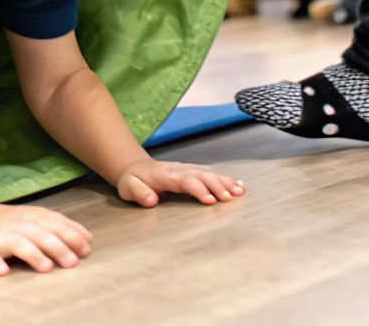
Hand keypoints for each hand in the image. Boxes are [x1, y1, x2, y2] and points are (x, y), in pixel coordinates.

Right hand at [0, 199, 93, 275]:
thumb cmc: (9, 222)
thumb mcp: (34, 219)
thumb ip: (59, 227)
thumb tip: (88, 239)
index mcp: (31, 217)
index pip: (54, 223)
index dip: (71, 234)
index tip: (86, 249)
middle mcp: (16, 224)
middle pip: (39, 234)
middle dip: (57, 247)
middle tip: (72, 262)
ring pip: (16, 242)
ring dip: (32, 254)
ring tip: (46, 268)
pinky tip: (2, 271)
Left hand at [114, 158, 245, 207]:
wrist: (136, 167)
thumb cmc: (133, 181)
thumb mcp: (128, 188)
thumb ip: (139, 193)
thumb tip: (153, 200)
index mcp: (165, 175)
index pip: (185, 180)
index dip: (198, 189)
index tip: (210, 200)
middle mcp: (180, 170)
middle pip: (201, 175)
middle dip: (216, 186)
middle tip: (230, 198)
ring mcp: (188, 169)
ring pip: (209, 173)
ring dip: (225, 182)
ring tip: (240, 191)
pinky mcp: (193, 171)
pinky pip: (211, 174)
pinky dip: (226, 179)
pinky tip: (239, 185)